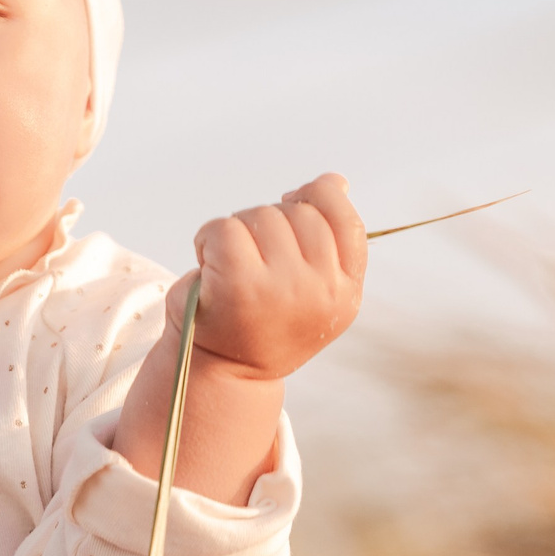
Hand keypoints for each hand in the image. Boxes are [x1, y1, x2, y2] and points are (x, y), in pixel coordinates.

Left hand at [175, 173, 367, 379]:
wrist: (222, 374)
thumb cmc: (262, 322)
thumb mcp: (310, 287)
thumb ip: (328, 238)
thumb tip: (334, 181)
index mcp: (346, 292)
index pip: (347, 221)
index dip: (320, 198)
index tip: (293, 203)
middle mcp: (321, 291)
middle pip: (300, 213)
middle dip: (270, 220)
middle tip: (252, 255)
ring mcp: (283, 288)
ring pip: (261, 215)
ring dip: (237, 231)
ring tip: (231, 267)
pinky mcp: (240, 285)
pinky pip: (225, 228)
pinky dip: (208, 239)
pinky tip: (209, 268)